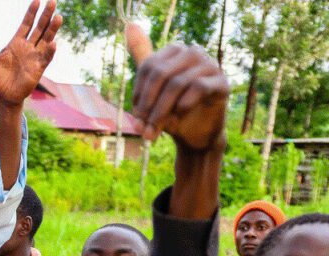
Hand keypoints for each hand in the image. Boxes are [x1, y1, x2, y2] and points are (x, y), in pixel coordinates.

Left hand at [0, 0, 61, 107]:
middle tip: (52, 1)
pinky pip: (46, 58)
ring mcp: (34, 57)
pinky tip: (53, 43)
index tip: (37, 0)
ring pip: (46, 39)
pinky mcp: (38, 68)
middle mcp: (28, 47)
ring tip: (58, 17)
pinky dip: (49, 51)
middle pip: (39, 28)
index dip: (31, 13)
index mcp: (16, 43)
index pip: (26, 24)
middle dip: (45, 16)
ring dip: (52, 29)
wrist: (4, 96)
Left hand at [127, 24, 228, 149]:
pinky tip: (177, 119)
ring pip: (177, 83)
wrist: (193, 134)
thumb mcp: (151, 89)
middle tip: (142, 128)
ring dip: (161, 112)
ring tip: (154, 131)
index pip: (148, 66)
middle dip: (147, 105)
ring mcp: (210, 65)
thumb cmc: (170, 111)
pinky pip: (198, 88)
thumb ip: (142, 60)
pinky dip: (182, 107)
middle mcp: (193, 52)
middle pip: (161, 74)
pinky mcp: (222, 82)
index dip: (138, 93)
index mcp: (174, 51)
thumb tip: (129, 24)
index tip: (136, 115)